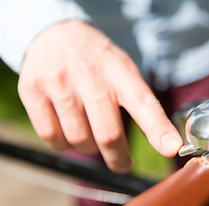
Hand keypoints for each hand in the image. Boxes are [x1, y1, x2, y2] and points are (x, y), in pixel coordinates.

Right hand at [18, 20, 182, 172]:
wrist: (54, 33)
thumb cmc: (98, 62)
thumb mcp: (124, 71)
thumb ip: (141, 104)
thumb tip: (164, 144)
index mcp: (120, 71)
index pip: (143, 103)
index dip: (158, 129)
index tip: (171, 149)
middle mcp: (90, 76)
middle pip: (108, 135)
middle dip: (118, 158)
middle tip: (122, 164)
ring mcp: (59, 83)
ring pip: (79, 141)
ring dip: (90, 148)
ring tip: (91, 134)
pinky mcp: (32, 91)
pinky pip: (53, 138)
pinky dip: (65, 145)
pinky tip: (69, 131)